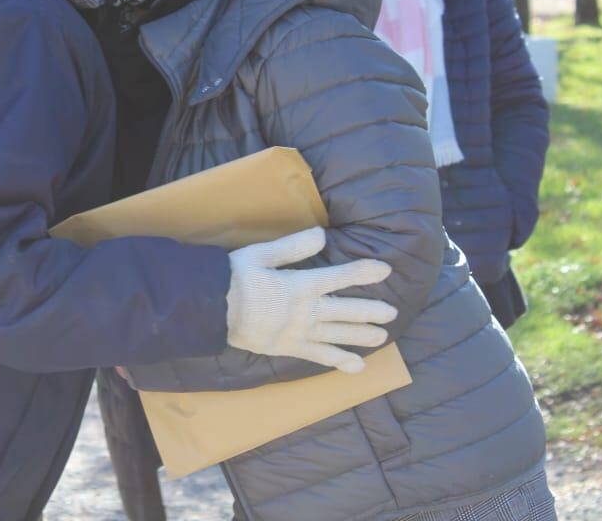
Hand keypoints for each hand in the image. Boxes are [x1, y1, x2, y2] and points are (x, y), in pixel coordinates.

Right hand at [225, 226, 396, 372]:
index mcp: (300, 285)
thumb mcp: (261, 254)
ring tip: (383, 337)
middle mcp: (305, 312)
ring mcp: (299, 333)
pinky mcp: (289, 349)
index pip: (340, 277)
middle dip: (371, 311)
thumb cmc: (233, 277)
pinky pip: (320, 357)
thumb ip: (293, 247)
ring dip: (362, 336)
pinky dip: (339, 361)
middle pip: (346, 311)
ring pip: (338, 335)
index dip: (364, 272)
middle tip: (392, 311)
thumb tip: (322, 235)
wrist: (209, 310)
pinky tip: (357, 366)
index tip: (385, 270)